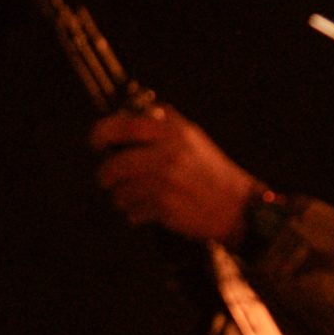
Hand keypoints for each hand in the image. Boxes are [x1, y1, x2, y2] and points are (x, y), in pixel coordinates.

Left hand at [91, 103, 263, 244]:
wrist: (237, 205)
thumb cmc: (207, 170)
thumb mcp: (189, 136)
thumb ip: (157, 126)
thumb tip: (115, 121)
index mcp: (173, 131)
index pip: (124, 125)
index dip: (102, 133)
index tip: (96, 142)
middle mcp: (169, 153)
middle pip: (114, 165)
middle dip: (105, 175)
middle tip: (107, 179)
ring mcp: (166, 181)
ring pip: (120, 191)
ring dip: (122, 197)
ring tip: (138, 196)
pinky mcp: (165, 206)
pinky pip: (131, 211)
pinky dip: (135, 213)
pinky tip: (150, 210)